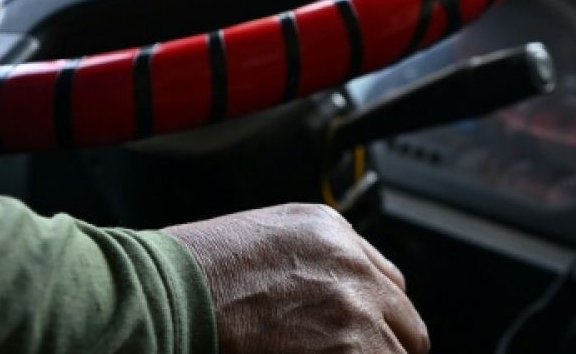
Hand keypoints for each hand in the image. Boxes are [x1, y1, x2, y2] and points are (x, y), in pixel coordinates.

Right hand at [164, 203, 428, 352]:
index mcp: (333, 232)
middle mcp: (352, 265)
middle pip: (406, 323)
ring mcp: (354, 307)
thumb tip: (323, 298)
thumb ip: (309, 259)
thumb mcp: (262, 237)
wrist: (168, 293)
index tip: (368, 335)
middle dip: (386, 347)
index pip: (390, 283)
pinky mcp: (348, 346)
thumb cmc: (192, 272)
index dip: (378, 316)